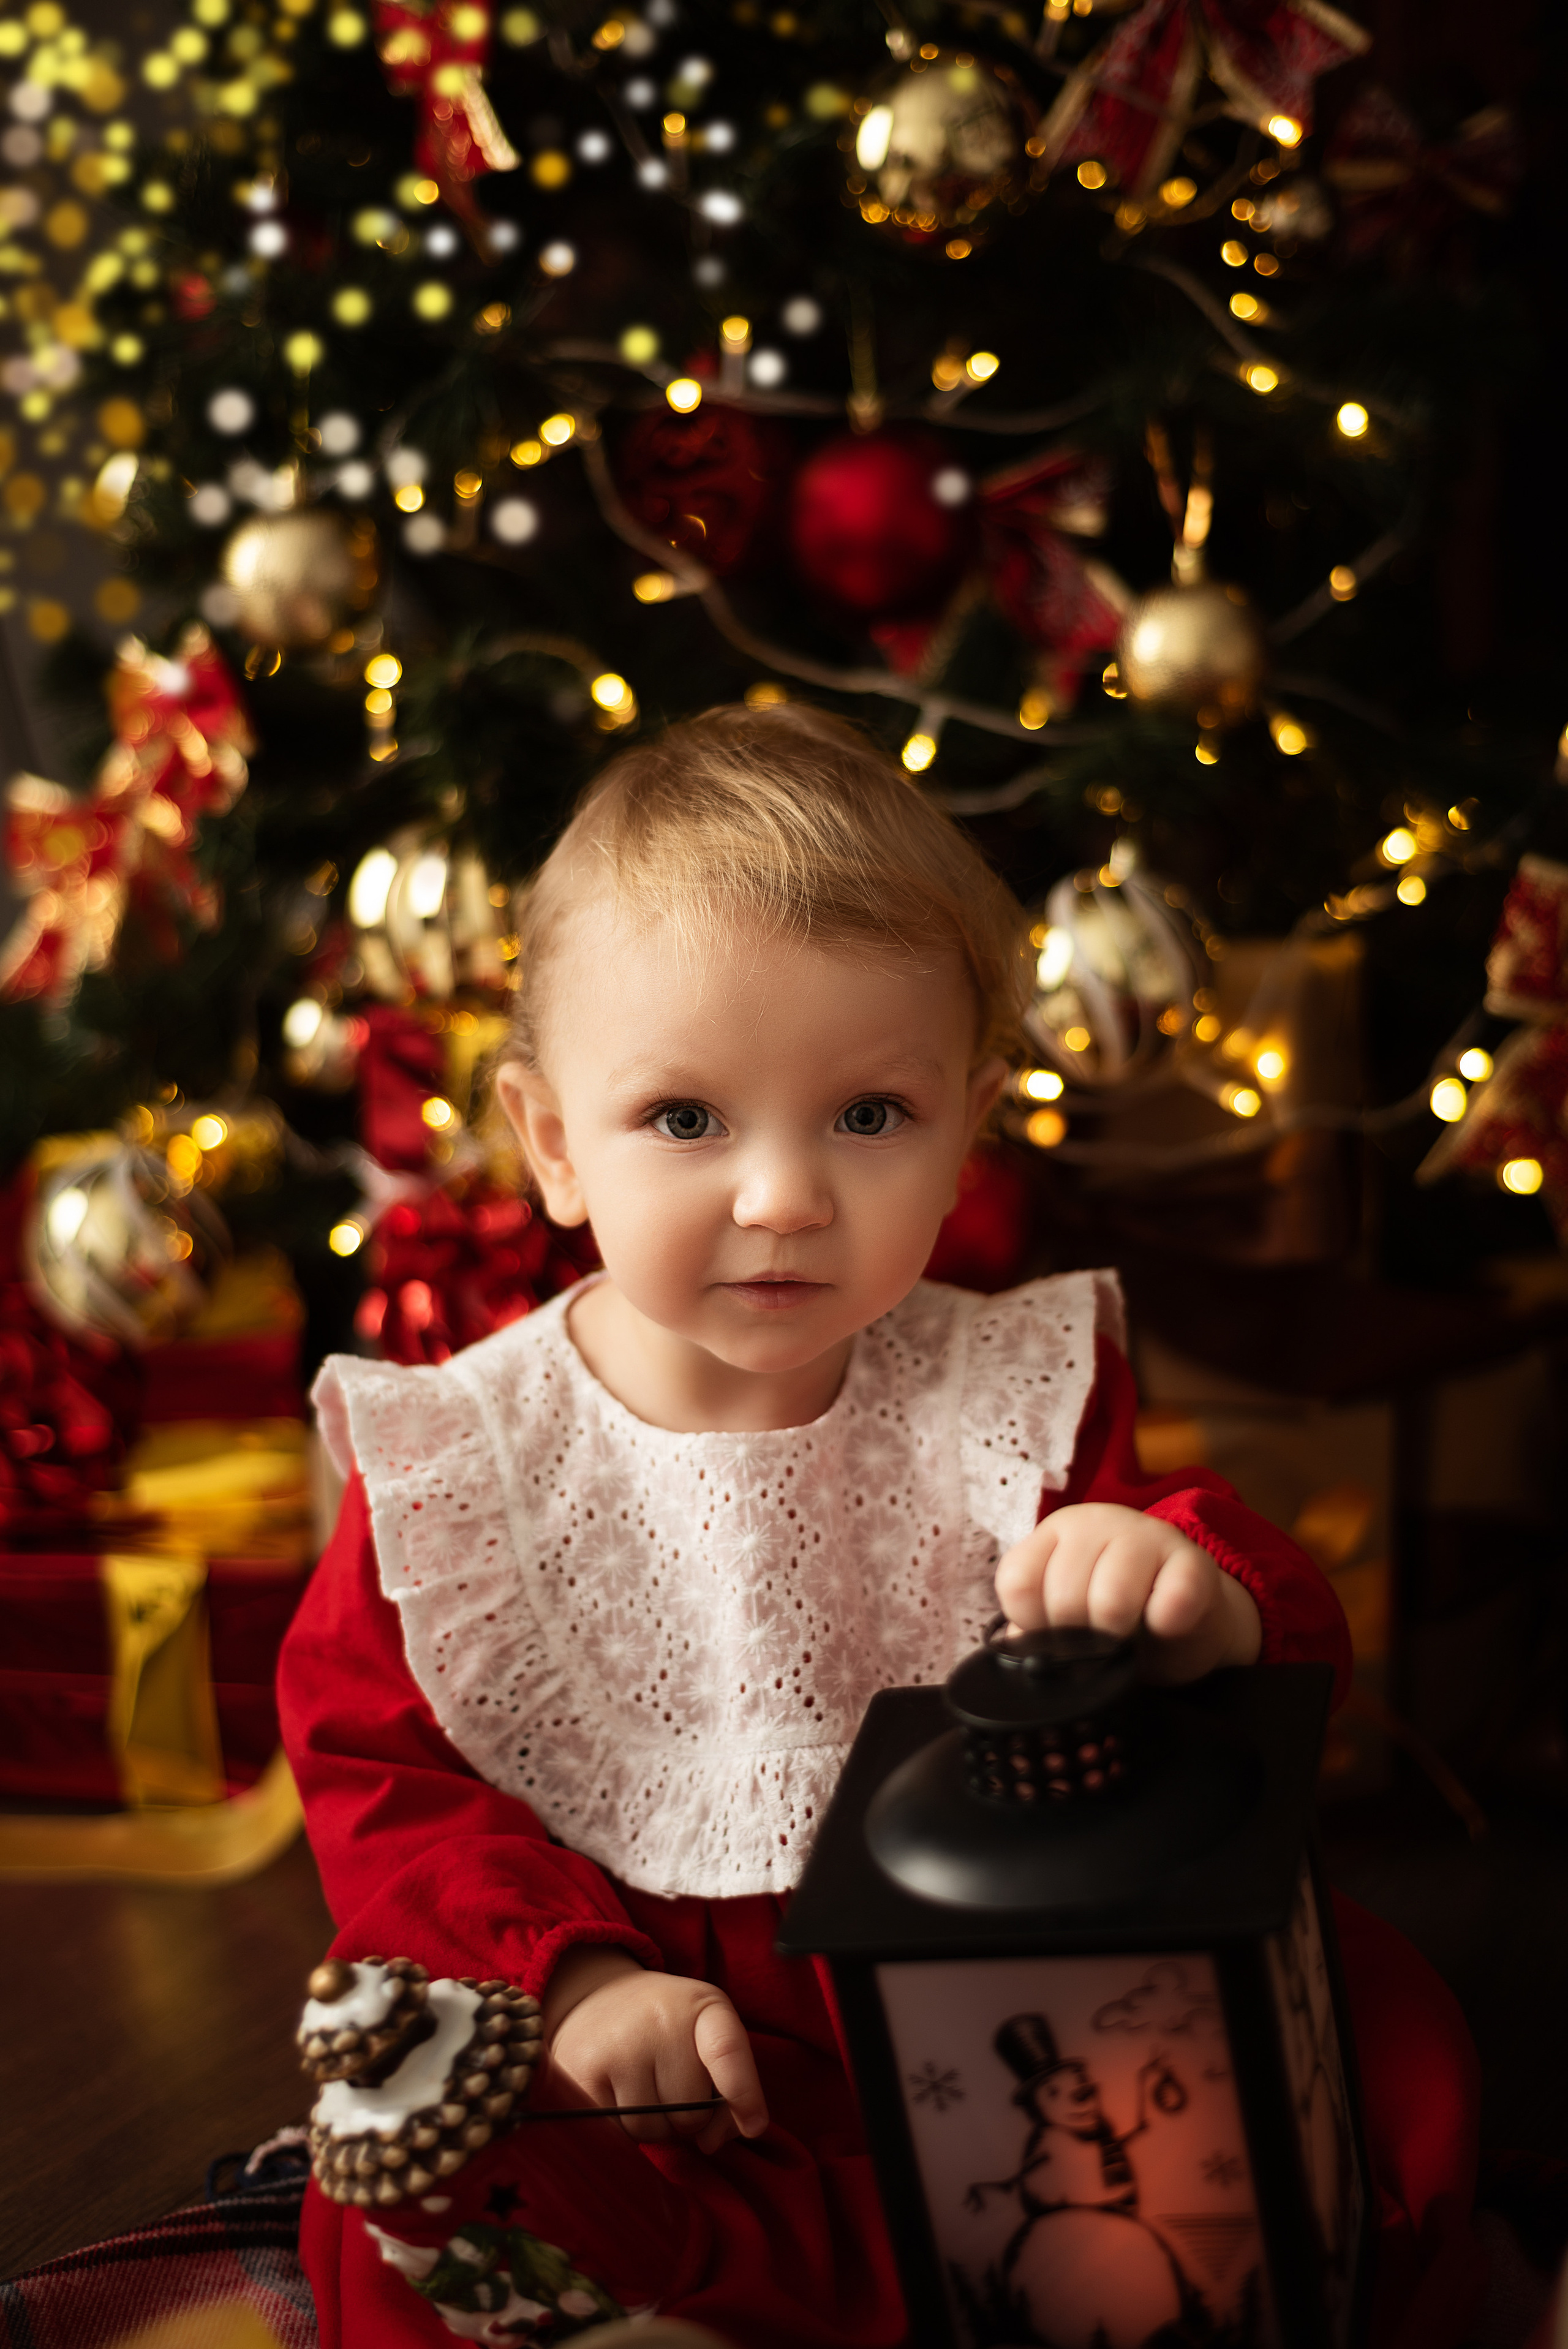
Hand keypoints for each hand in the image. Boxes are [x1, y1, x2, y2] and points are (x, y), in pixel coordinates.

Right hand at [541, 1945, 768, 2154]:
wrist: (595, 1996)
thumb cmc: (664, 2025)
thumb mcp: (705, 2034)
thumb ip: (729, 2088)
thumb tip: (710, 2145)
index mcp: (701, 2006)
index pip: (728, 2051)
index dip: (744, 2095)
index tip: (754, 2126)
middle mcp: (659, 2021)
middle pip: (692, 2112)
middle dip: (688, 2115)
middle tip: (670, 2083)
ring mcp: (618, 2047)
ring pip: (654, 2130)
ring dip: (655, 2125)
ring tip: (644, 2087)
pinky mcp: (582, 2075)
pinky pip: (618, 2134)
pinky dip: (624, 2128)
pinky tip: (618, 2095)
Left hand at [994, 1502, 1260, 1683]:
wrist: (1194, 1621)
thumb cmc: (1124, 1618)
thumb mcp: (1071, 1617)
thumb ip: (1037, 1627)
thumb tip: (1019, 1646)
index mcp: (1057, 1534)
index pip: (1018, 1581)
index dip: (1031, 1622)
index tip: (1054, 1634)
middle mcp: (1096, 1523)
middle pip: (1063, 1597)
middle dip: (1079, 1639)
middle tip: (1099, 1642)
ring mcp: (1146, 1534)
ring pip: (1111, 1599)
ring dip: (1118, 1636)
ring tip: (1128, 1637)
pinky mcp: (1192, 1560)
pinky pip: (1170, 1601)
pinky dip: (1164, 1626)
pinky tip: (1163, 1625)